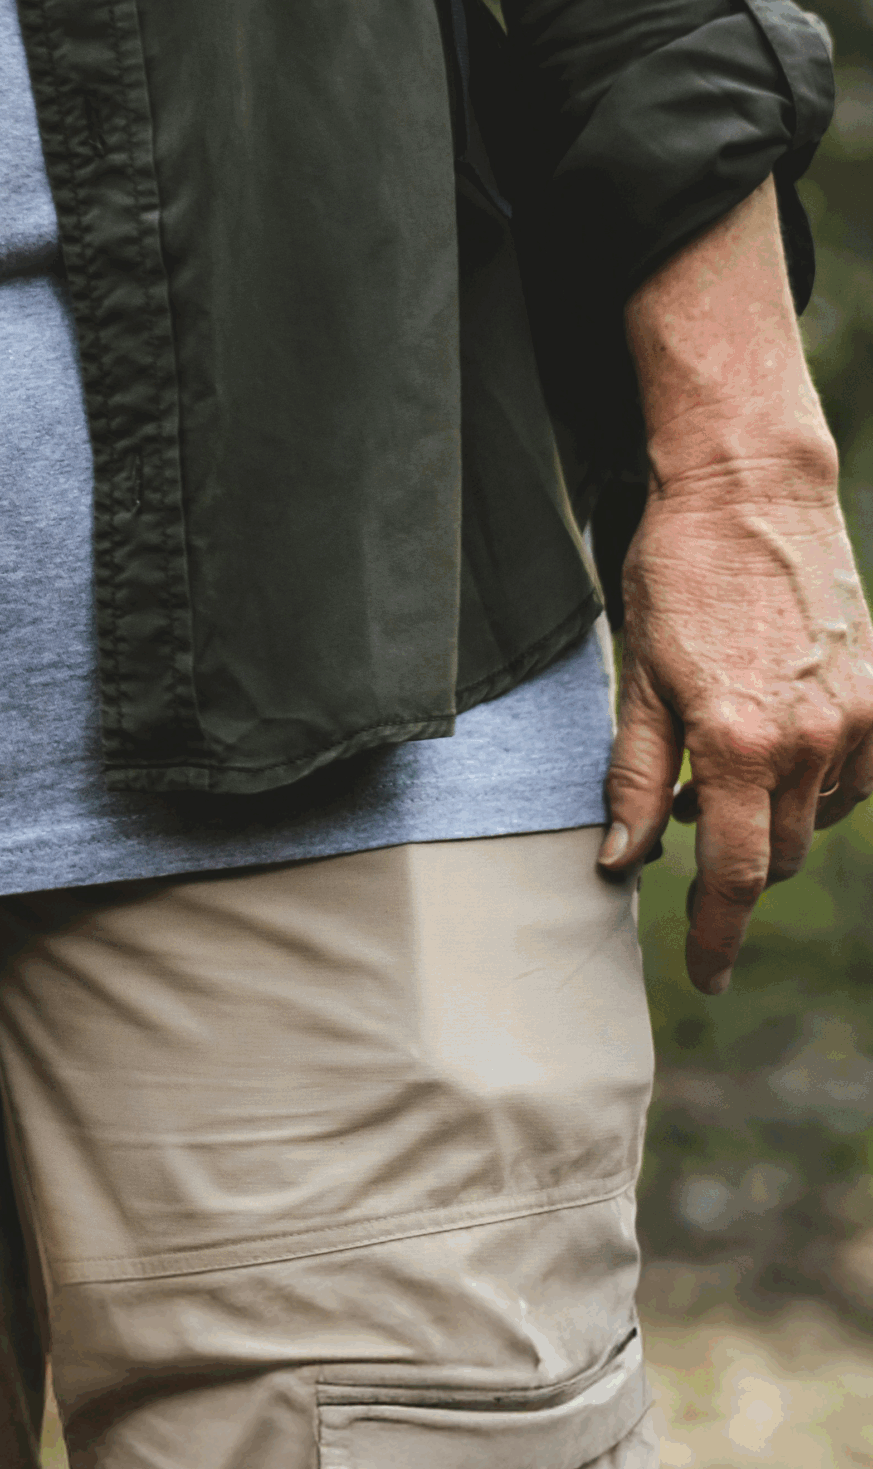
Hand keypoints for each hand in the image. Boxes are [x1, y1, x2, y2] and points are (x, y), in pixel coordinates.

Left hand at [600, 185, 872, 992]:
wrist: (750, 490)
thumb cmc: (674, 580)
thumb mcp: (632, 682)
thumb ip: (631, 781)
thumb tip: (619, 865)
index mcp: (738, 746)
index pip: (728, 876)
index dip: (713, 936)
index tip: (701, 977)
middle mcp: (812, 742)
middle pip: (769, 857)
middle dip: (725, 865)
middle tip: (674, 825)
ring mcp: (858, 717)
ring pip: (811, 821)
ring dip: (763, 818)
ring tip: (712, 767)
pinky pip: (854, 778)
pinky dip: (812, 783)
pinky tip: (772, 745)